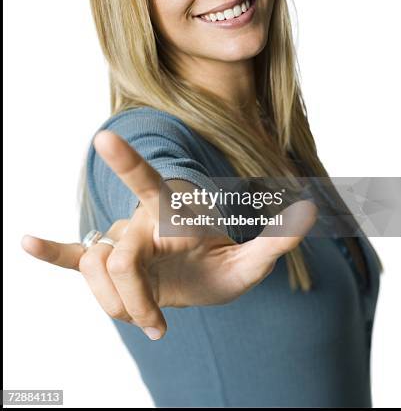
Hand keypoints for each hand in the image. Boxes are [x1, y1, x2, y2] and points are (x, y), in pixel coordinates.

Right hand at [21, 130, 316, 339]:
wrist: (200, 278)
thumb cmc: (224, 265)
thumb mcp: (251, 264)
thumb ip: (275, 240)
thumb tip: (309, 211)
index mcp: (174, 210)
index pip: (150, 183)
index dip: (129, 164)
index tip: (105, 139)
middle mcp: (142, 218)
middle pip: (121, 258)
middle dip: (136, 298)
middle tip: (159, 325)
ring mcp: (123, 238)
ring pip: (100, 274)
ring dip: (121, 306)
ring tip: (150, 317)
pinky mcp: (108, 262)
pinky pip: (75, 257)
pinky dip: (53, 251)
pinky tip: (26, 241)